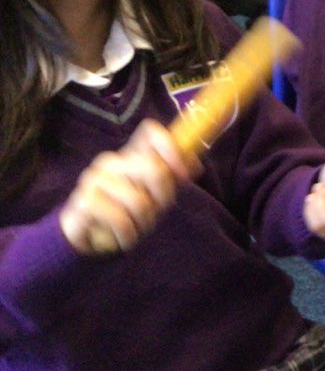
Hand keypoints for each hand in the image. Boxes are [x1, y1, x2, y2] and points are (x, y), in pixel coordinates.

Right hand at [59, 120, 199, 254]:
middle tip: (157, 211)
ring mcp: (95, 179)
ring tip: (136, 226)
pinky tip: (123, 237)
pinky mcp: (85, 200)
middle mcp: (111, 162)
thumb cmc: (123, 211)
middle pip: (154, 169)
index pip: (151, 132)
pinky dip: (128, 234)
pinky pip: (120, 219)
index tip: (184, 172)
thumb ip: (170, 178)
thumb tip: (195, 164)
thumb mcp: (152, 195)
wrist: (83, 236)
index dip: (171, 148)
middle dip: (164, 197)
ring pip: (139, 201)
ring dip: (144, 222)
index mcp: (130, 156)